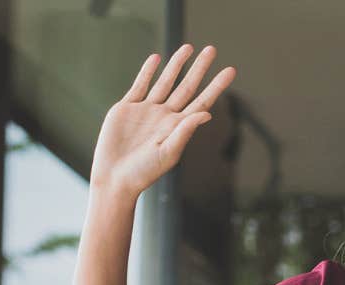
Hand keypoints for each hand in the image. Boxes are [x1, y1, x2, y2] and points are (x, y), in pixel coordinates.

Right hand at [91, 44, 234, 197]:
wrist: (114, 177)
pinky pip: (140, 85)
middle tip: (212, 50)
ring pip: (165, 82)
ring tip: (188, 47)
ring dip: (176, 65)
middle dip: (199, 68)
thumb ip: (185, 131)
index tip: (230, 71)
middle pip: (187, 87)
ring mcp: (146, 111)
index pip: (202, 102)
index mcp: (178, 128)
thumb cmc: (143, 172)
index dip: (216, 86)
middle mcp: (165, 117)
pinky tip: (156, 59)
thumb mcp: (168, 152)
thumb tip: (206, 115)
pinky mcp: (127, 108)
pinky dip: (148, 72)